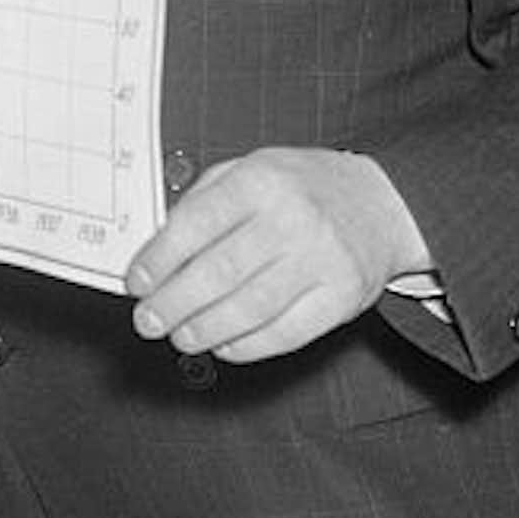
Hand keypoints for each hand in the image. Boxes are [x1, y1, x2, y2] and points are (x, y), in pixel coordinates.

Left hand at [123, 147, 427, 366]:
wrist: (381, 202)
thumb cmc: (303, 188)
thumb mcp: (249, 170)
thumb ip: (202, 202)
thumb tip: (155, 250)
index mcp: (261, 180)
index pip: (197, 224)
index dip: (160, 259)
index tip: (137, 282)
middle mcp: (293, 219)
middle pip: (219, 273)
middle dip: (173, 304)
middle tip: (149, 321)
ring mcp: (321, 260)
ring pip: (249, 309)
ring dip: (205, 330)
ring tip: (180, 337)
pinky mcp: (341, 297)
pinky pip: (285, 334)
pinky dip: (246, 347)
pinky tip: (223, 345)